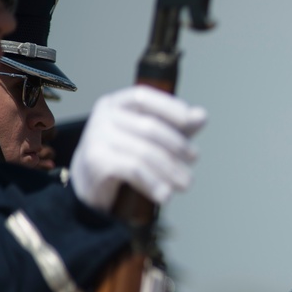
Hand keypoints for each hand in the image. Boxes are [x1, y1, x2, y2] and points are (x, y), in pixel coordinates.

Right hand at [70, 86, 206, 211]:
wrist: (90, 183)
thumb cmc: (123, 154)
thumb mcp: (151, 136)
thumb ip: (176, 126)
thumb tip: (201, 116)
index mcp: (116, 104)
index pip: (143, 97)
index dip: (170, 107)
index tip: (193, 121)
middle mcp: (103, 117)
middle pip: (149, 128)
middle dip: (177, 145)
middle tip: (194, 159)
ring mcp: (96, 138)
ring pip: (143, 152)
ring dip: (170, 170)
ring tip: (185, 183)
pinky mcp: (95, 162)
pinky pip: (132, 170)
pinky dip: (153, 183)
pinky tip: (165, 195)